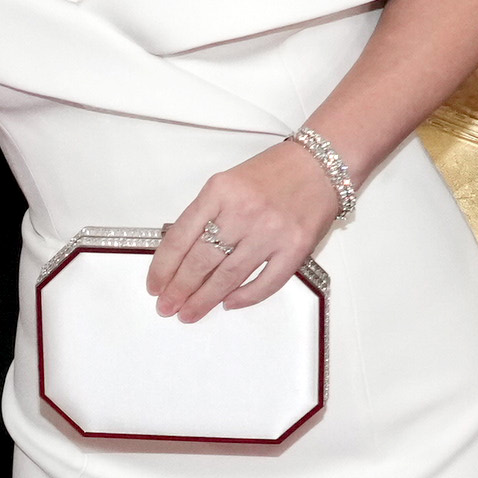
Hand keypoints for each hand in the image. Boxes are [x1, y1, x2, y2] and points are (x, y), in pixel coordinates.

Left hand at [149, 141, 337, 322]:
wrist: (322, 165)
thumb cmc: (273, 174)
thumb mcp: (228, 183)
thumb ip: (206, 214)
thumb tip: (181, 255)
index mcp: (220, 192)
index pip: (180, 237)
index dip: (163, 267)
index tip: (155, 286)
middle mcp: (243, 211)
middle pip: (201, 261)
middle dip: (179, 289)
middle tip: (167, 307)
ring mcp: (270, 232)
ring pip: (228, 276)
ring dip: (205, 299)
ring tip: (189, 313)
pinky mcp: (295, 248)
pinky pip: (265, 282)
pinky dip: (245, 297)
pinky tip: (229, 303)